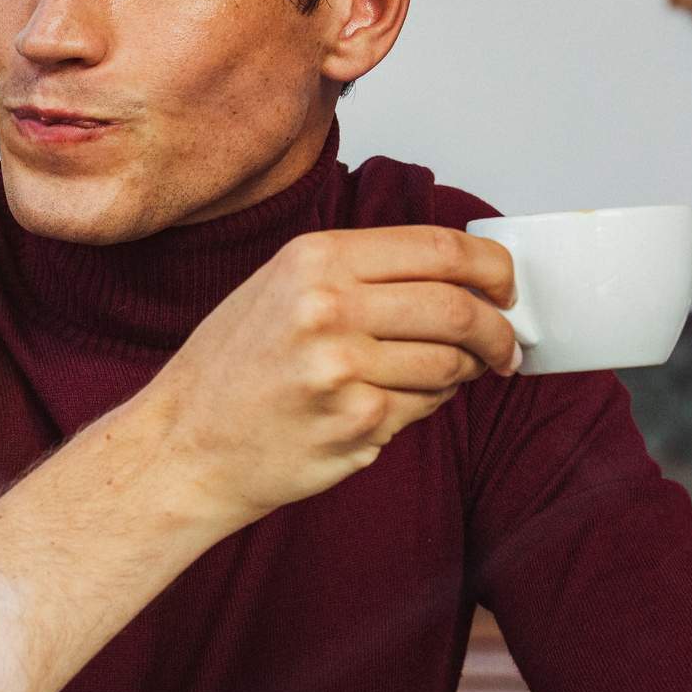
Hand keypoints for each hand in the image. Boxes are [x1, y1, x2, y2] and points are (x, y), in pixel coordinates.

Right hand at [143, 225, 519, 530]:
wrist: (184, 444)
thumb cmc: (233, 367)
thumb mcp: (281, 287)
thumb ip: (359, 272)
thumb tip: (457, 275)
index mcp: (315, 259)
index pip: (438, 248)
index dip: (492, 267)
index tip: (507, 286)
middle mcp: (329, 306)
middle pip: (457, 307)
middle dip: (498, 330)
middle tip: (506, 345)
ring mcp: (343, 367)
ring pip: (450, 363)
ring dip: (465, 374)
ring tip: (446, 377)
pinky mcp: (356, 423)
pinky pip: (424, 407)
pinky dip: (425, 406)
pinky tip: (392, 405)